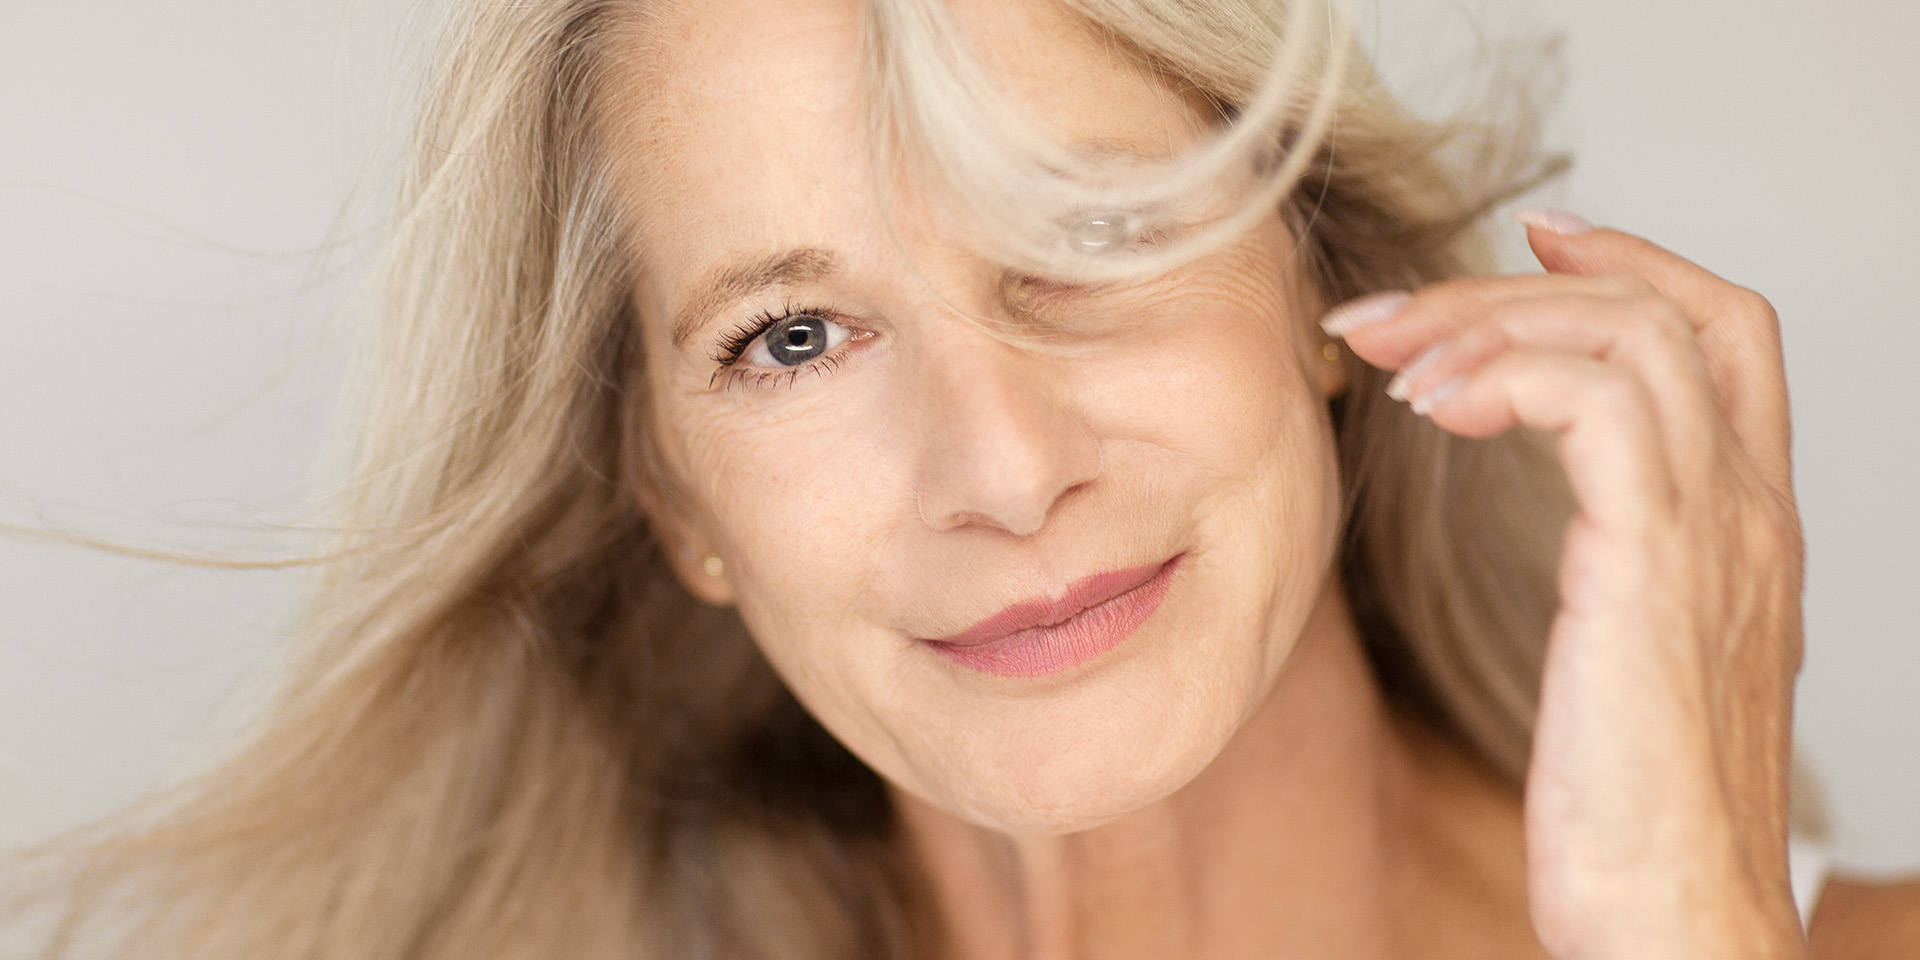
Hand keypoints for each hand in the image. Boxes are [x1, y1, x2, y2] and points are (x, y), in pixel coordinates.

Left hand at [1324, 211, 1807, 959]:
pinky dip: (1504, 374)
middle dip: (1513, 285)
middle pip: (1664, 312)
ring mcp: (1714, 535)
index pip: (1726, 334)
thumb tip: (1558, 532)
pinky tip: (1428, 409)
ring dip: (1485, 320)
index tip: (1533, 239)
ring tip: (1386, 355)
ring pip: (1626, 338)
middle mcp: (1749, 512)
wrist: (1678, 923)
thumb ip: (1622, 576)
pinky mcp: (1652, 569)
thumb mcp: (1634, 667)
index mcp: (1747, 528)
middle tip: (1390, 309)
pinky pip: (1595, 404)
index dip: (1635, 262)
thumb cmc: (1638, 819)